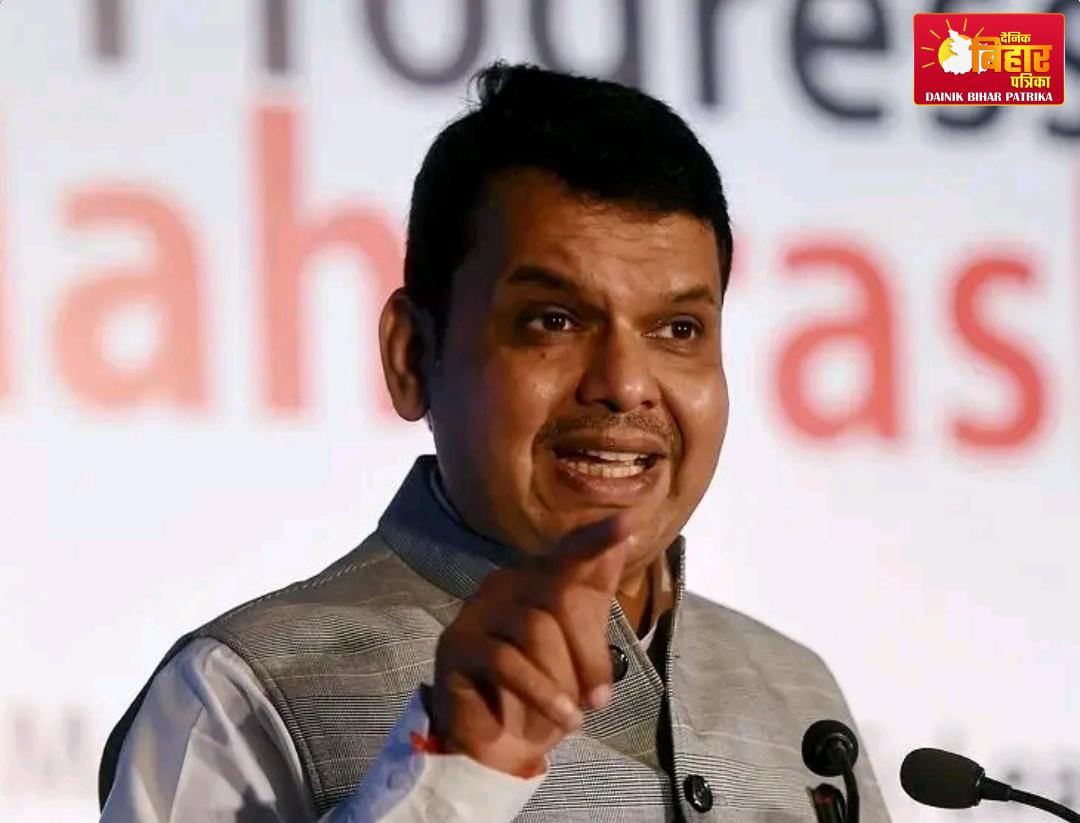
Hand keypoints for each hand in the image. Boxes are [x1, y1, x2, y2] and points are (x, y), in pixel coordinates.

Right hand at [429, 513, 636, 776]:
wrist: (497, 742)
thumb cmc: (544, 688)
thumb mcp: (579, 644)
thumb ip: (596, 594)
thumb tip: (627, 539)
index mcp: (539, 578)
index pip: (571, 552)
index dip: (598, 538)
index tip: (629, 520)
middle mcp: (507, 582)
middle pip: (561, 597)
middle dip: (589, 652)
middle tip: (601, 699)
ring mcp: (477, 609)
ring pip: (537, 629)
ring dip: (563, 679)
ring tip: (573, 715)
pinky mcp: (457, 643)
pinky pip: (508, 662)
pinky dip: (542, 693)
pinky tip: (562, 717)